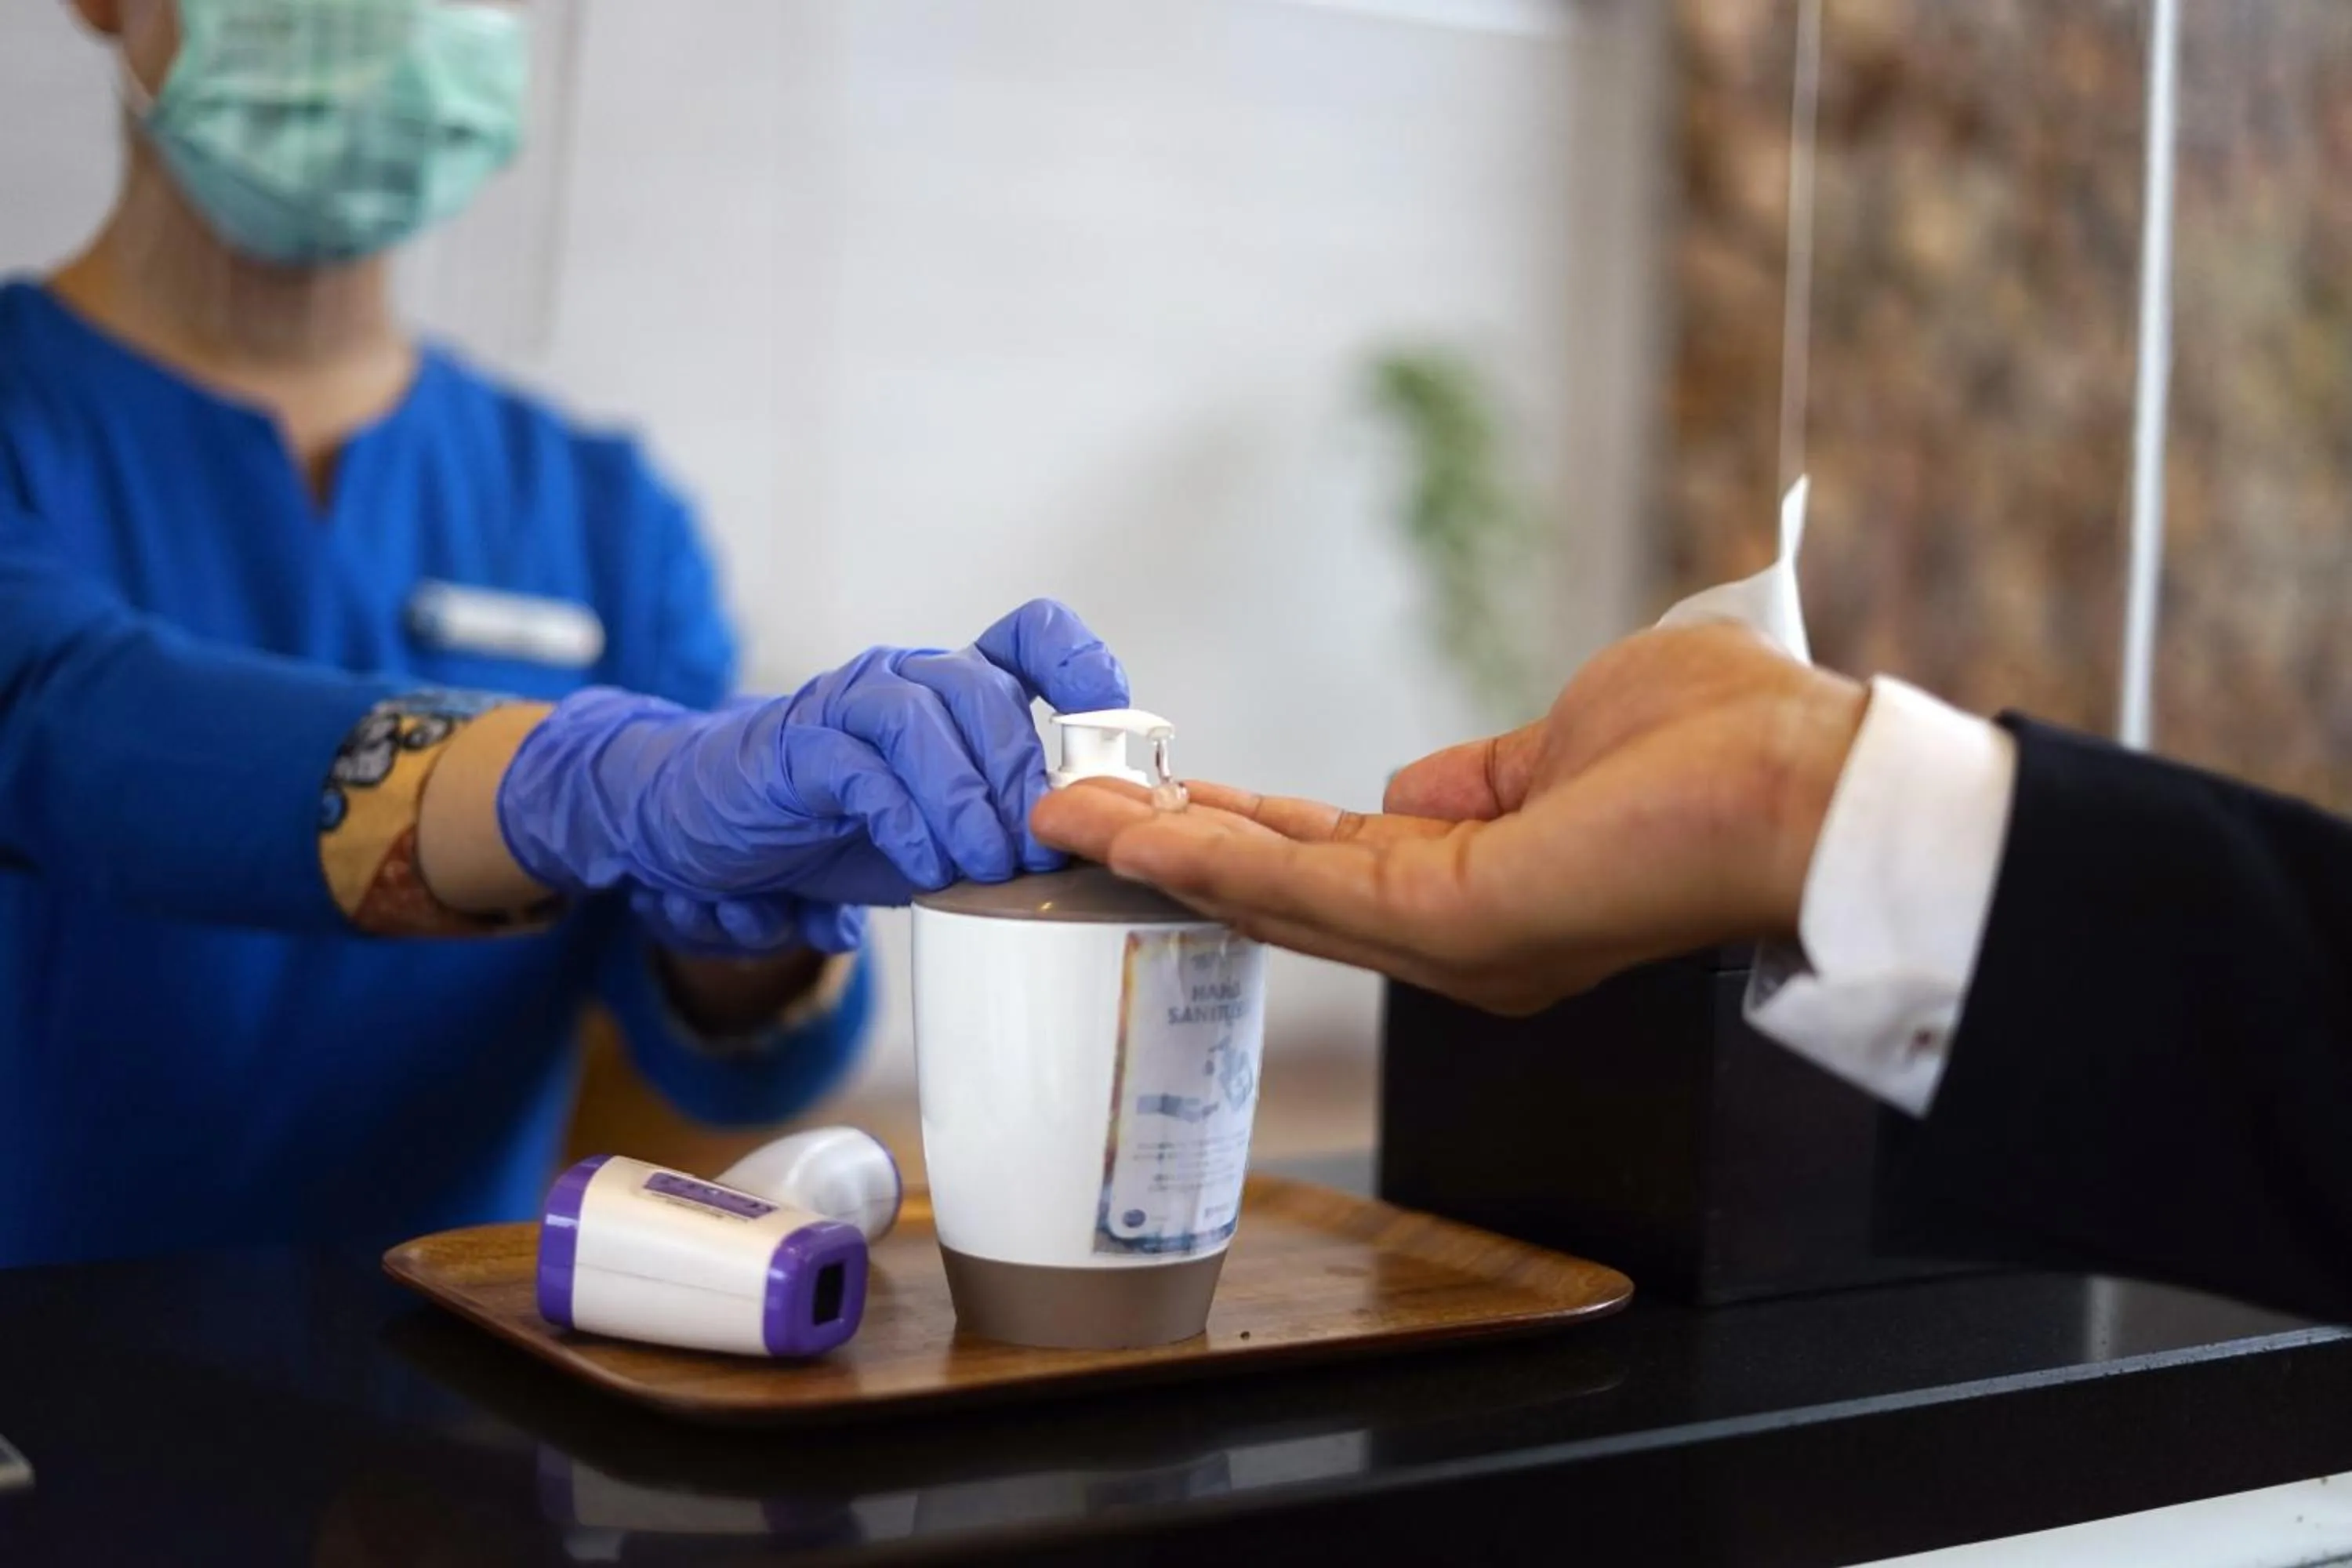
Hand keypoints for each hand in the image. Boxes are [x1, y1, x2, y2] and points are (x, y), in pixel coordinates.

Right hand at [496, 599, 1127, 937]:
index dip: (1082, 669)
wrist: (695, 825)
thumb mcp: (933, 833)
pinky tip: (924, 870)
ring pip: (929, 715)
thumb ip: (1002, 834)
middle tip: (1042, 852)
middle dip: (1026, 775)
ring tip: (985, 864)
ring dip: (970, 797)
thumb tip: (1090, 863)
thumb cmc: (830, 829)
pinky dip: (906, 818)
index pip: (1031, 637)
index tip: (1112, 736)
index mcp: (949, 689)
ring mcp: (846, 705)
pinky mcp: (796, 747)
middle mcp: (903, 679)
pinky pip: (863, 765)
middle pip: (989, 689)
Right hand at [1030, 623, 1865, 1012]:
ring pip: (1277, 892)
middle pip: (1284, 886)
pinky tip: (1140, 828)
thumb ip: (1478, 770)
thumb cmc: (1729, 747)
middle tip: (1069, 809)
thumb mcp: (1567, 731)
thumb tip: (1404, 783)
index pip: (1336, 858)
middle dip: (1173, 845)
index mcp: (1490, 889)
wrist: (1814, 784)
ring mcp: (1455, 939)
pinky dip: (1215, 856)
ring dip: (1167, 849)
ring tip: (1069, 812)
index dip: (1243, 826)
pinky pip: (1306, 885)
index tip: (1159, 798)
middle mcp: (1462, 935)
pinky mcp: (1455, 925)